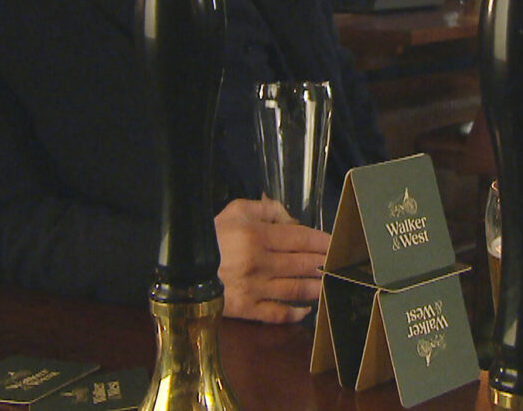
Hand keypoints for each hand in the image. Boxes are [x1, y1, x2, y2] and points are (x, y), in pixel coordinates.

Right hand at [215, 197, 330, 322]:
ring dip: (318, 287)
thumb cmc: (209, 236)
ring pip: (296, 289)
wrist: (180, 268)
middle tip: (342, 264)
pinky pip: (277, 314)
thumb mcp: (235, 210)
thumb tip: (291, 219)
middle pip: (304, 264)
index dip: (324, 241)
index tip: (338, 243)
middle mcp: (260, 263)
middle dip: (326, 264)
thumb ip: (266, 209)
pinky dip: (295, 313)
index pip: (302, 238)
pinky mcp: (245, 309)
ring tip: (332, 284)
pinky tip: (307, 310)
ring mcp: (254, 288)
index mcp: (257, 236)